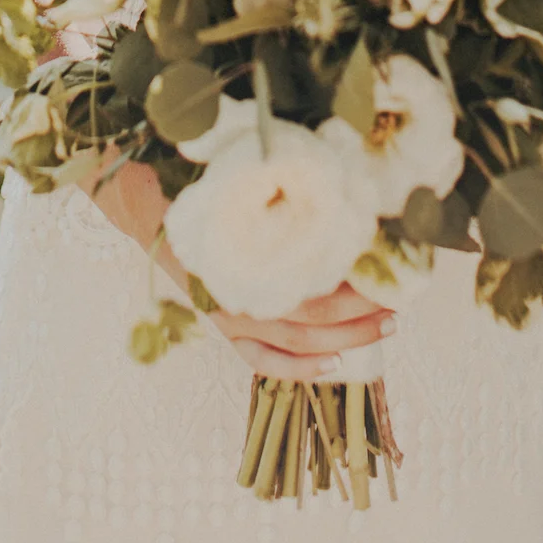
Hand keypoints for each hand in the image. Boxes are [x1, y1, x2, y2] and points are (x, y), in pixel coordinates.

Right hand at [84, 156, 395, 378]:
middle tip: (398, 303)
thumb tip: (337, 179)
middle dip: (361, 315)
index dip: (354, 284)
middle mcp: (239, 292)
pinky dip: (299, 368)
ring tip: (384, 327)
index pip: (311, 283)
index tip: (389, 269)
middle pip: (312, 316)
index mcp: (246, 255)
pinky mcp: (224, 326)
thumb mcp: (238, 174)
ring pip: (295, 343)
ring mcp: (230, 314)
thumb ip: (280, 184)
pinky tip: (332, 364)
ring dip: (345, 340)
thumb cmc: (198, 182)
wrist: (144, 201)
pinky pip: (262, 361)